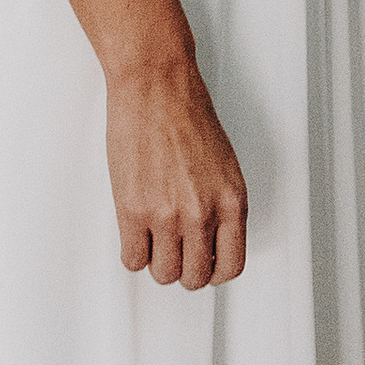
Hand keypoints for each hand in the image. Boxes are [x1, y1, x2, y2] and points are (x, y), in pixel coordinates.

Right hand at [107, 51, 248, 287]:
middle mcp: (203, 213)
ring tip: (154, 233)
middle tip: (175, 248)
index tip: (203, 261)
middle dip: (184, 268)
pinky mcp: (133, 211)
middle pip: (194, 278)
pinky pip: (133, 259)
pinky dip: (133, 251)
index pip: (231, 265)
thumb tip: (210, 240)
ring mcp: (167, 215)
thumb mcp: (222, 164)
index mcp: (232, 199)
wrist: (157, 86)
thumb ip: (220, 204)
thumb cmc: (188, 114)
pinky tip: (136, 229)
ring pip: (163, 274)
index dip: (214, 270)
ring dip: (157, 259)